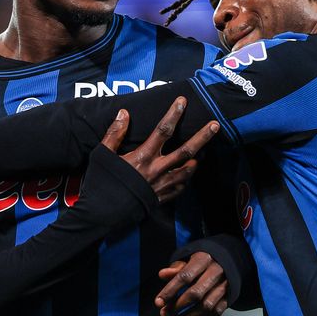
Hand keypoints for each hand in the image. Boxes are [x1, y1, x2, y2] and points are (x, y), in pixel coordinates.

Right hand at [100, 97, 220, 203]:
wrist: (102, 214)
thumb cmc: (100, 182)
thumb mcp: (102, 154)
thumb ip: (115, 133)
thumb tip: (124, 113)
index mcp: (143, 157)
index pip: (163, 131)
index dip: (173, 114)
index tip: (183, 101)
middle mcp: (156, 170)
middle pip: (185, 151)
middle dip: (202, 137)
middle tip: (215, 125)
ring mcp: (161, 186)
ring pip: (187, 171)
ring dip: (196, 160)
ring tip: (203, 153)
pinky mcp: (160, 199)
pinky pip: (179, 188)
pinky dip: (186, 179)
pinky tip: (188, 174)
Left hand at [154, 252, 228, 315]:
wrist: (226, 263)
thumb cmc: (201, 263)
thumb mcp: (187, 260)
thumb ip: (175, 269)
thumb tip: (162, 275)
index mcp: (203, 259)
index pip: (184, 276)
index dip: (170, 291)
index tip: (158, 303)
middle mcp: (216, 272)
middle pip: (196, 293)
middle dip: (177, 306)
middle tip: (165, 314)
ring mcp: (225, 285)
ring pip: (206, 306)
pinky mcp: (229, 297)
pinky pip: (215, 313)